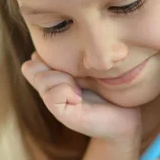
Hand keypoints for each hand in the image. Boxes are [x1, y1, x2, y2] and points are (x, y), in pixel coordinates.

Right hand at [22, 52, 140, 141]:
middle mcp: (51, 88)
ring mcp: (54, 103)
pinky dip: (67, 91)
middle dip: (52, 64)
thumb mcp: (92, 65)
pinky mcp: (62, 116)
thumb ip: (74, 56)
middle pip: (31, 67)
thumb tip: (59, 43)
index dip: (49, 54)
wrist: (129, 115)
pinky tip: (80, 98)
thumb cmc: (113, 87)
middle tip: (77, 74)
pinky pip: (51, 95)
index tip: (75, 61)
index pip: (35, 57)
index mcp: (55, 74)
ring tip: (81, 87)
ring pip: (41, 79)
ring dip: (63, 78)